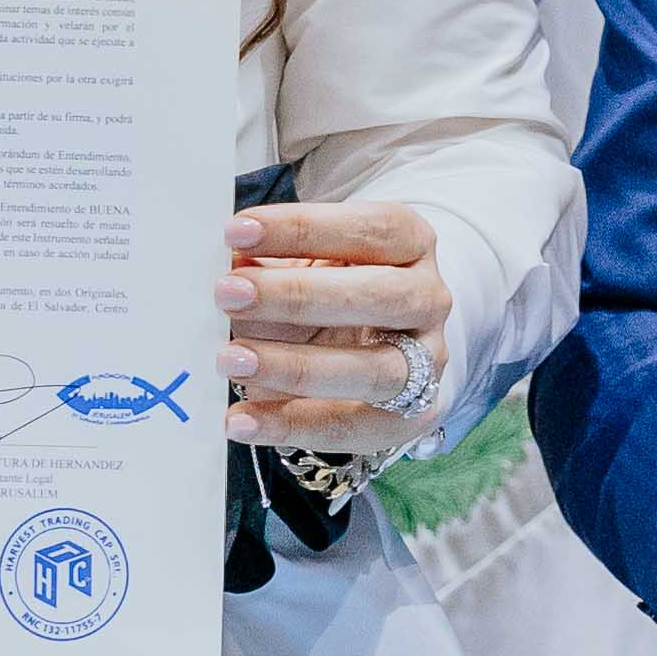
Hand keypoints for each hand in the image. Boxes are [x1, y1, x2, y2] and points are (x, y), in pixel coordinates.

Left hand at [224, 200, 449, 453]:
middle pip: (378, 296)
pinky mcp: (410, 417)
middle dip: (296, 295)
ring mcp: (427, 362)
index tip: (235, 232)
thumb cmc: (331, 290)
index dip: (302, 229)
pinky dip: (291, 425)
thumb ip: (272, 264)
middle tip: (227, 295)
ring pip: (373, 370)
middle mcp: (429, 299)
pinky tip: (241, 420)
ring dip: (294, 367)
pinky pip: (353, 427)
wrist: (380, 346)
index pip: (369, 229)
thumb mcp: (306, 263)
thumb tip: (230, 271)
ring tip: (230, 360)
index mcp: (411, 243)